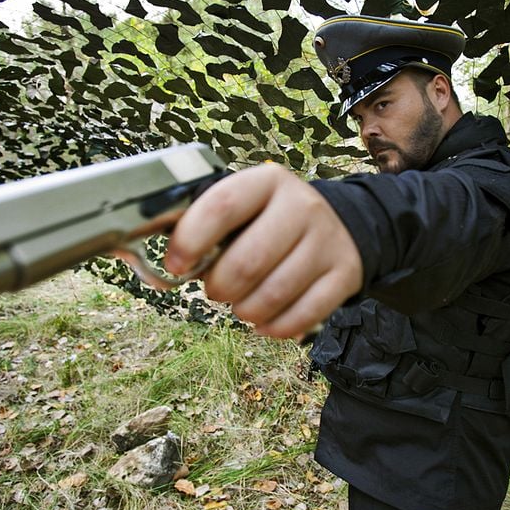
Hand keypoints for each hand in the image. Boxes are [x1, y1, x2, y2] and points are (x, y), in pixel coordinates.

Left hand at [165, 163, 362, 338]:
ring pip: (275, 293)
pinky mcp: (345, 274)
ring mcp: (327, 241)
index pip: (223, 205)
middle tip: (215, 289)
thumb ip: (205, 226)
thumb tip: (164, 268)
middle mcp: (302, 206)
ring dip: (246, 310)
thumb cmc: (272, 220)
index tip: (176, 265)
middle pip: (249, 261)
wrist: (341, 224)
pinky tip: (264, 322)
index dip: (191, 239)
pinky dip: (275, 327)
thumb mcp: (244, 206)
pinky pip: (304, 315)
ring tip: (241, 306)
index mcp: (267, 182)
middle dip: (219, 286)